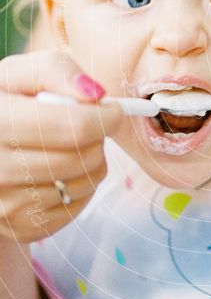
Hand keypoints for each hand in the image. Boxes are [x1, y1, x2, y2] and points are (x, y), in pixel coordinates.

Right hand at [0, 50, 122, 241]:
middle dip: (97, 138)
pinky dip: (80, 186)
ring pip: (86, 182)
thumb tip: (96, 94)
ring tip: (66, 146)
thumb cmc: (6, 104)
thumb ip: (57, 70)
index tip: (111, 109)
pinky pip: (78, 205)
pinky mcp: (22, 228)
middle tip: (84, 126)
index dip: (105, 116)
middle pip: (84, 157)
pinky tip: (58, 170)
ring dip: (91, 161)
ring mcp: (7, 206)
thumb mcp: (20, 74)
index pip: (75, 127)